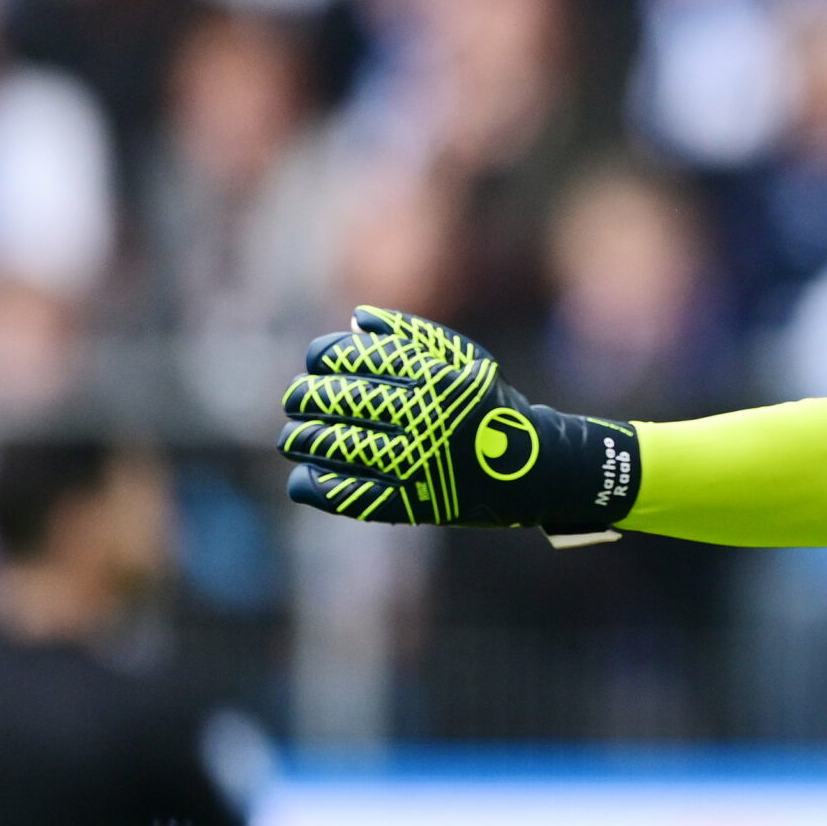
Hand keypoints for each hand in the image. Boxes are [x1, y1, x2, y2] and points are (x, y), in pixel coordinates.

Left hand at [279, 306, 638, 531]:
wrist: (534, 467)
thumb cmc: (490, 407)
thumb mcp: (464, 359)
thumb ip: (412, 336)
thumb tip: (354, 322)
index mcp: (435, 377)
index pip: (358, 359)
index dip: (325, 357)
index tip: (314, 362)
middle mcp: (426, 418)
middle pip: (342, 402)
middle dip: (307, 398)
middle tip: (295, 401)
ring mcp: (420, 463)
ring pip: (340, 447)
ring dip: (305, 441)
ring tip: (292, 439)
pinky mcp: (415, 503)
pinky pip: (353, 495)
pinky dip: (320, 488)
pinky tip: (303, 480)